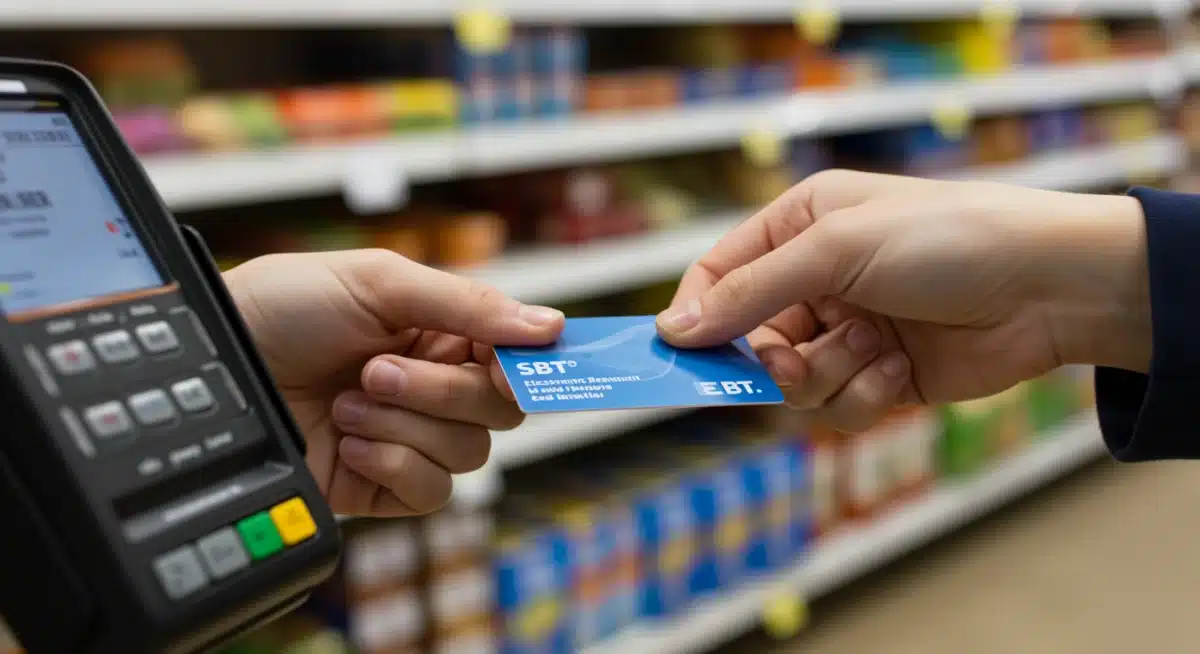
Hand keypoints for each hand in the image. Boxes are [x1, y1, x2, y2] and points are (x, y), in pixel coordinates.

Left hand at [223, 249, 563, 516]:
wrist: (213, 365)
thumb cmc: (285, 307)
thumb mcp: (378, 283)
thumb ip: (470, 304)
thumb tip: (552, 326)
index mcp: (441, 330)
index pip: (515, 357)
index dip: (522, 366)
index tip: (505, 367)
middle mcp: (433, 385)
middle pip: (500, 410)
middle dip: (442, 392)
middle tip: (377, 370)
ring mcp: (409, 437)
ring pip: (469, 452)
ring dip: (405, 425)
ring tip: (348, 401)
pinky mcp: (383, 485)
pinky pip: (431, 491)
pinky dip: (393, 464)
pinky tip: (350, 442)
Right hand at [657, 170, 1149, 431]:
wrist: (1052, 288)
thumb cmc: (948, 239)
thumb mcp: (838, 249)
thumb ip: (751, 290)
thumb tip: (673, 328)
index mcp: (800, 228)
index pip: (719, 274)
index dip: (697, 314)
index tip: (680, 351)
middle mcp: (818, 280)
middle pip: (748, 340)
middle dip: (772, 358)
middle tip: (791, 363)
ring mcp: (849, 330)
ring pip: (791, 383)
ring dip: (829, 375)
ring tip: (876, 349)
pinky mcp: (880, 377)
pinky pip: (838, 406)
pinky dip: (865, 394)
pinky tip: (902, 368)